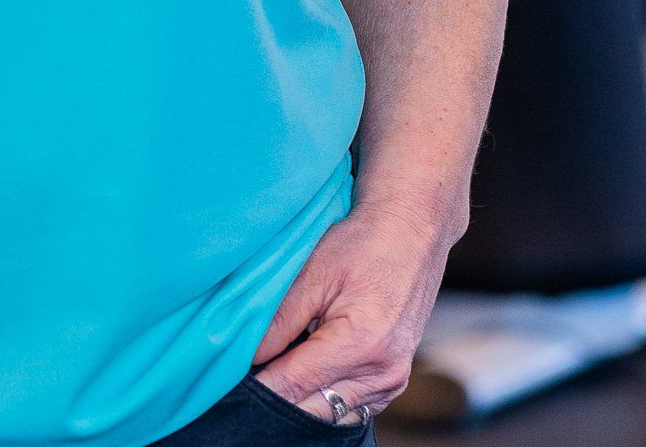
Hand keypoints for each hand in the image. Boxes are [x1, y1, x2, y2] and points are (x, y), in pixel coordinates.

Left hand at [249, 194, 451, 421]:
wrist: (411, 232)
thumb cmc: (363, 244)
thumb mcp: (314, 272)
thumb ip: (281, 319)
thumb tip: (251, 357)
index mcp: (361, 343)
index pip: (296, 383)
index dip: (261, 387)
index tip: (234, 386)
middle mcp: (382, 372)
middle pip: (315, 410)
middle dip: (279, 398)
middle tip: (248, 382)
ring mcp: (393, 381)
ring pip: (333, 413)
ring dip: (302, 400)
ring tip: (276, 372)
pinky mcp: (395, 381)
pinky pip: (352, 406)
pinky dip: (326, 396)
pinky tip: (307, 373)